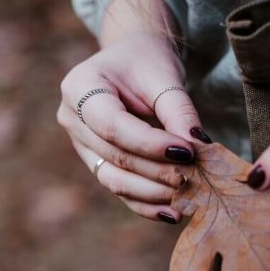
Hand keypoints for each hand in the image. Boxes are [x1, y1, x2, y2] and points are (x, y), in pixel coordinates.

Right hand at [57, 32, 210, 223]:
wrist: (131, 58)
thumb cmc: (146, 60)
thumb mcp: (164, 76)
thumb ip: (179, 111)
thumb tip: (199, 147)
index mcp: (79, 87)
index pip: (112, 126)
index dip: (149, 144)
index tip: (187, 153)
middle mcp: (71, 118)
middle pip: (114, 155)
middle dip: (157, 171)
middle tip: (196, 177)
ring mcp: (79, 143)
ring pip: (113, 178)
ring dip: (152, 192)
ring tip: (187, 197)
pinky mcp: (94, 161)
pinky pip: (117, 188)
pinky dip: (145, 203)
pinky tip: (172, 212)